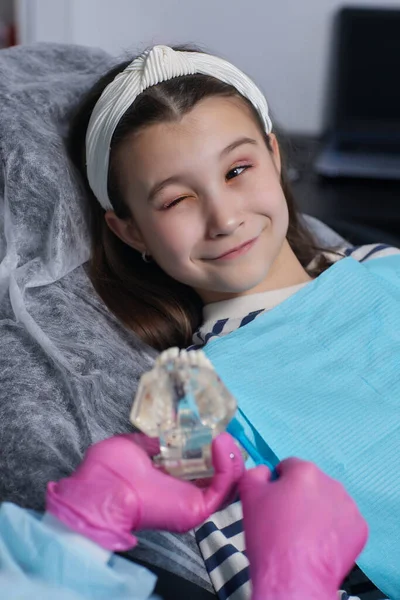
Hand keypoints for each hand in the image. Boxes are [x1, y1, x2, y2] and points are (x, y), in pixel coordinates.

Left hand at [46, 432, 243, 550]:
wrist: (101, 489)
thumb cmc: (109, 470)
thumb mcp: (136, 445)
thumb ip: (156, 442)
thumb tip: (169, 435)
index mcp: (169, 480)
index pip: (202, 467)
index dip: (212, 449)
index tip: (212, 431)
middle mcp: (184, 493)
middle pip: (221, 476)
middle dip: (228, 454)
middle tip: (224, 435)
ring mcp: (193, 502)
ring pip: (228, 483)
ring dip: (232, 458)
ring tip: (224, 438)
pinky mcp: (198, 509)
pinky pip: (223, 488)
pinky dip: (228, 466)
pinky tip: (221, 445)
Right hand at [239, 459, 367, 599]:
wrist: (294, 577)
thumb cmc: (269, 534)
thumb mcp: (249, 495)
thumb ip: (256, 473)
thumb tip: (266, 471)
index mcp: (305, 471)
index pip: (289, 467)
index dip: (279, 484)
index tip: (274, 502)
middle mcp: (331, 483)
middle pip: (311, 484)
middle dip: (300, 497)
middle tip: (287, 521)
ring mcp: (349, 506)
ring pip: (328, 502)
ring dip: (318, 511)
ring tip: (304, 535)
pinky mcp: (359, 528)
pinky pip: (342, 522)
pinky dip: (333, 530)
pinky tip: (319, 544)